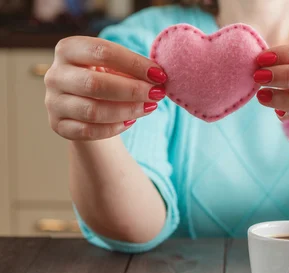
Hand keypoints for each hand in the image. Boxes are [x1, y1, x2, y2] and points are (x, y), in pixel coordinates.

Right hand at [44, 36, 168, 140]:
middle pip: (95, 84)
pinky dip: (115, 127)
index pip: (102, 52)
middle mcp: (55, 75)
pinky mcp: (59, 125)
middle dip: (132, 90)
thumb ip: (132, 69)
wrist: (84, 104)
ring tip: (149, 107)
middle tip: (156, 94)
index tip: (159, 75)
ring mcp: (54, 102)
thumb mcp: (115, 67)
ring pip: (93, 111)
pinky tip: (131, 121)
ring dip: (127, 110)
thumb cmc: (105, 78)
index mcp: (68, 50)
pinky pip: (90, 131)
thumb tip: (158, 77)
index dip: (134, 64)